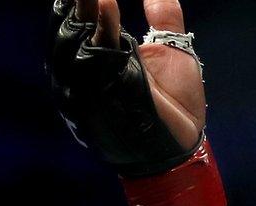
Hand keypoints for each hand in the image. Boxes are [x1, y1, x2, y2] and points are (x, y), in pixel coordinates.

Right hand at [49, 0, 204, 171]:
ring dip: (86, 10)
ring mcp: (89, 85)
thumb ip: (164, 18)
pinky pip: (95, 61)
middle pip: (70, 26)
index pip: (76, 19)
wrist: (185, 141)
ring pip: (76, 40)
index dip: (79, 0)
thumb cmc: (177, 102)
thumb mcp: (171, 51)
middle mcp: (85, 69)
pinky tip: (107, 7)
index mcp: (97, 54)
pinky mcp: (100, 97)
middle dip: (78, 2)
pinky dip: (100, 31)